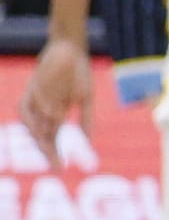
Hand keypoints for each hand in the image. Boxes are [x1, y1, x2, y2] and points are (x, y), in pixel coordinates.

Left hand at [22, 37, 91, 165]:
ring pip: (31, 124)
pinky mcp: (31, 88)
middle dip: (46, 151)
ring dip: (40, 136)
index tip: (60, 170)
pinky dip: (38, 114)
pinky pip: (29, 106)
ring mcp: (35, 100)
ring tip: (49, 147)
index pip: (51, 139)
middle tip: (55, 165)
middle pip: (39, 136)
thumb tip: (88, 141)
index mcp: (54, 114)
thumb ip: (85, 118)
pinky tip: (51, 120)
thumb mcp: (85, 97)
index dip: (54, 155)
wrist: (70, 48)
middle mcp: (41, 110)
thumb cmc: (78, 72)